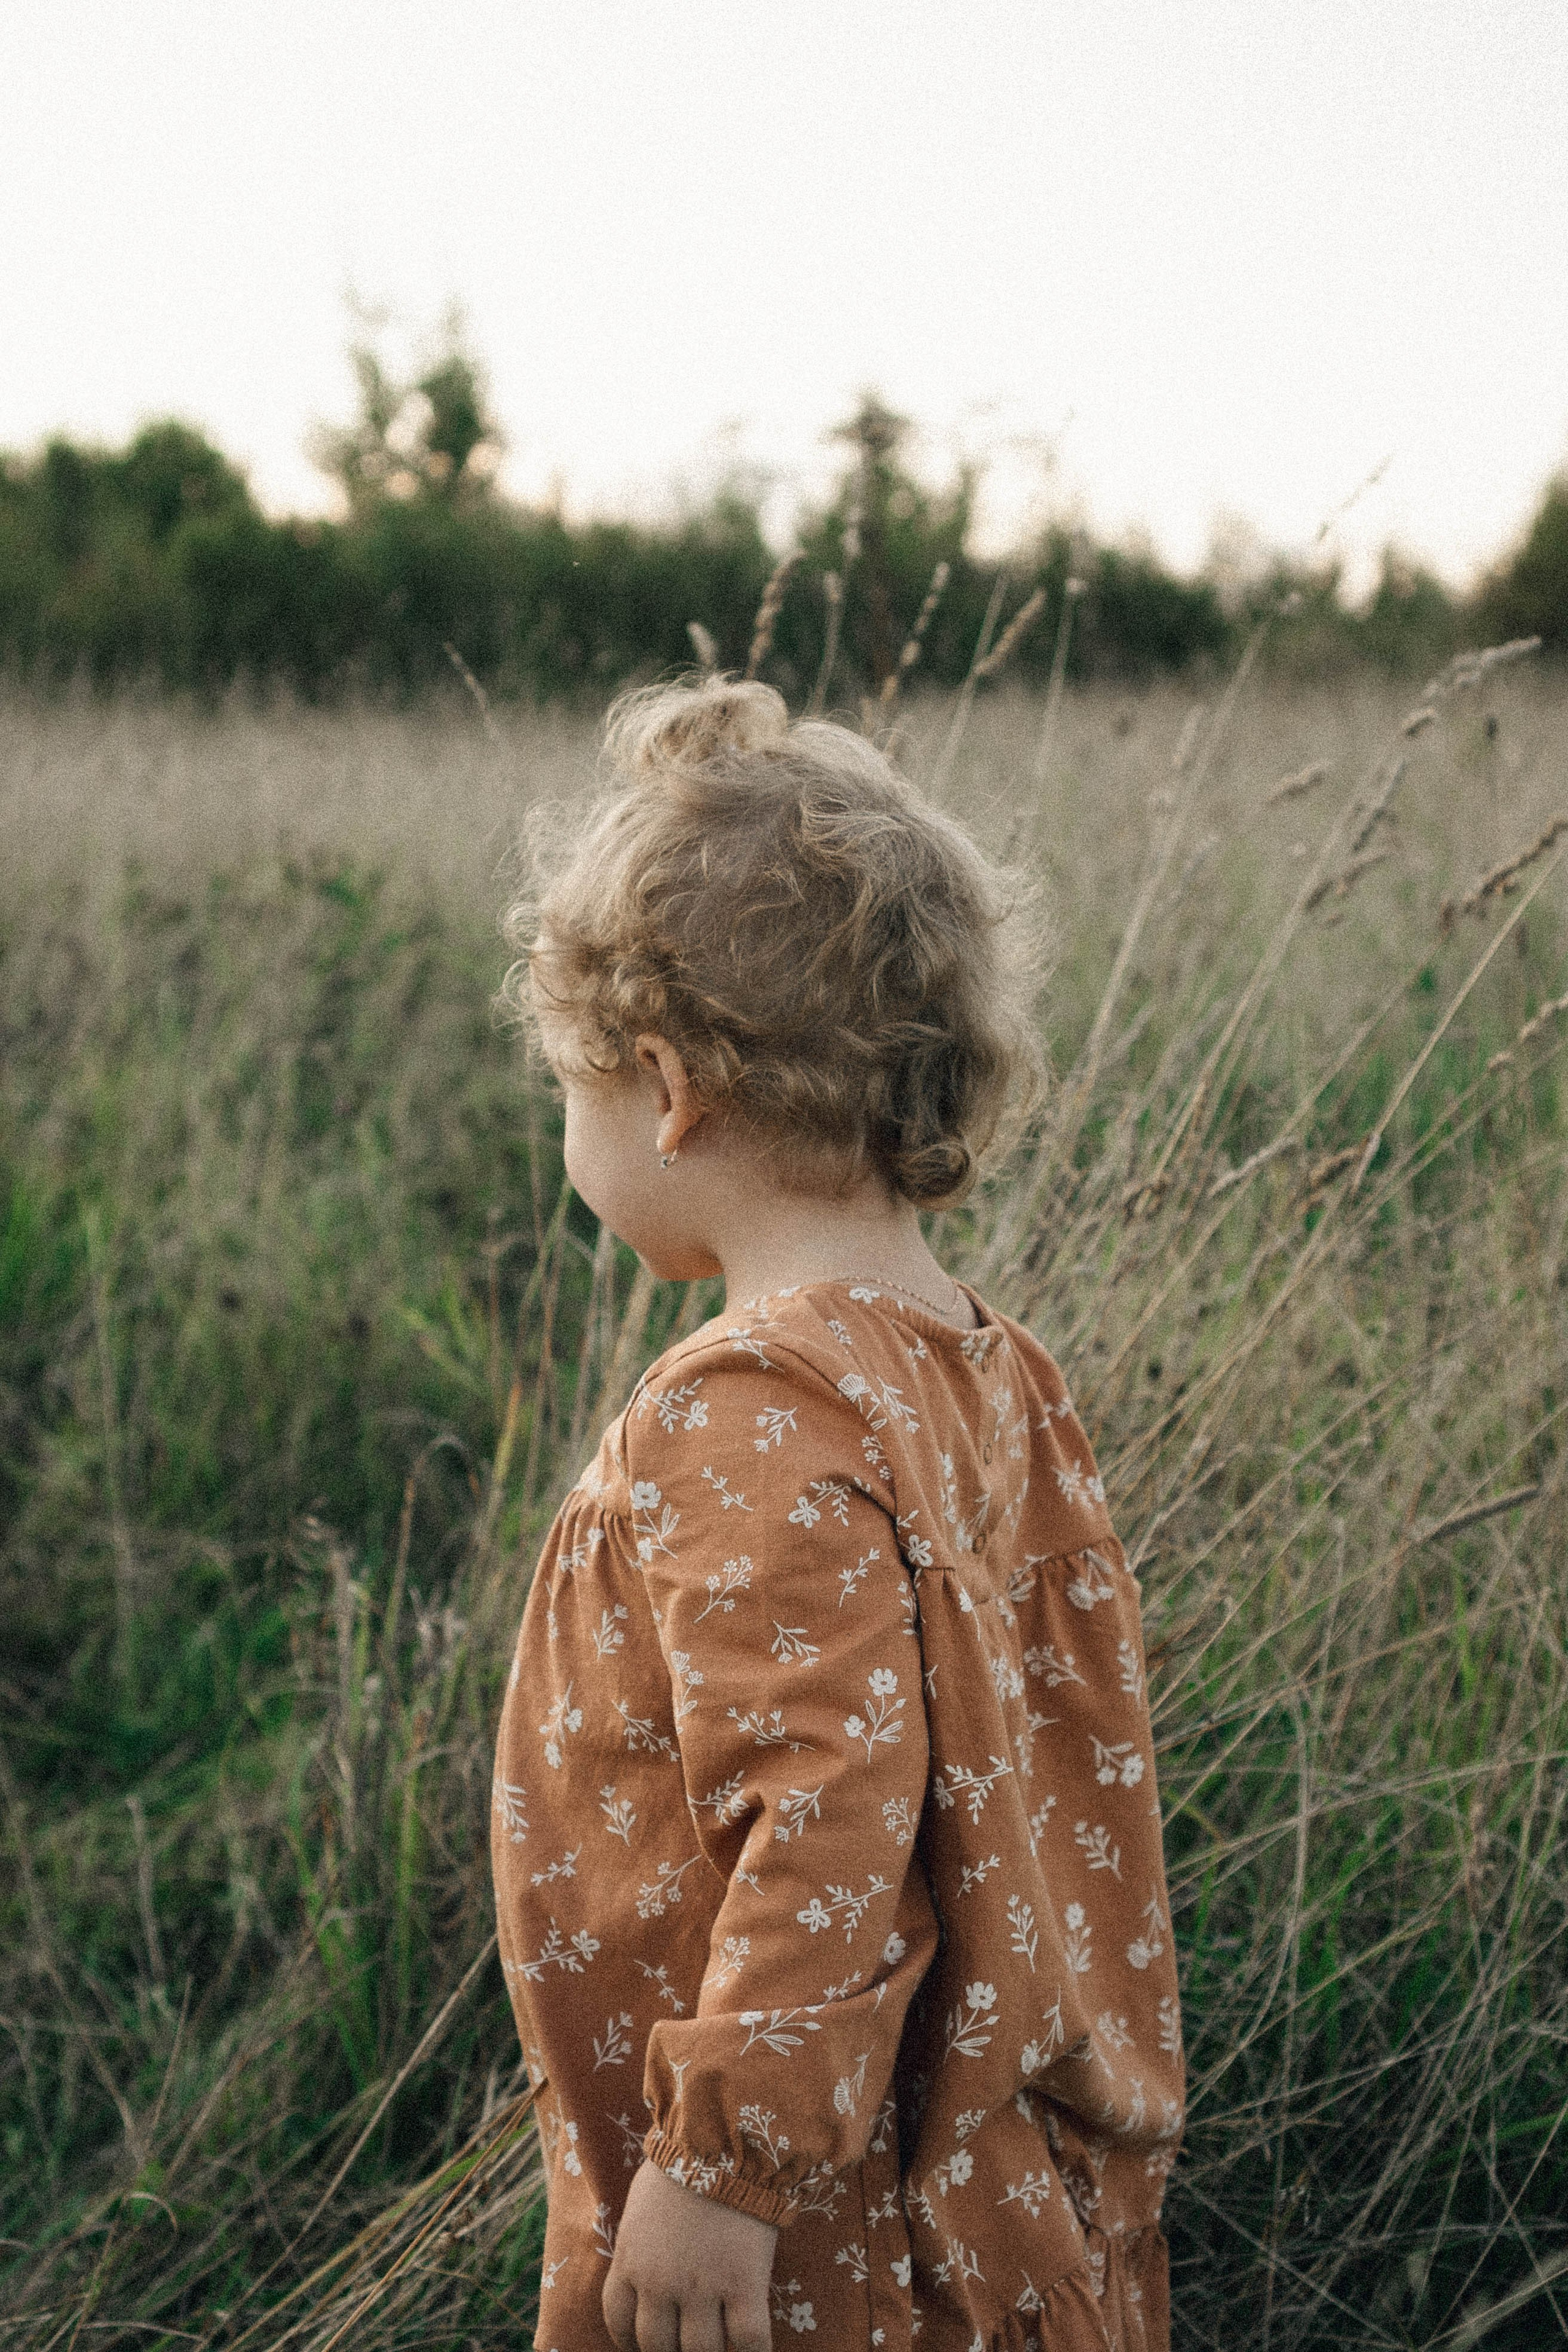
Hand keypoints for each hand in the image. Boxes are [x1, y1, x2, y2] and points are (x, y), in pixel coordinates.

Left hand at [603, 2157, 776, 2351]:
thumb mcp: (640, 2205)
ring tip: (722, 2344)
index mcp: (631, 2260)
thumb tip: (642, 2268)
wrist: (725, 2138)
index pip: (619, 2322)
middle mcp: (660, 2282)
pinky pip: (749, 2342)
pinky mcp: (744, 2285)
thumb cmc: (684, 2162)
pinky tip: (755, 2347)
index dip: (631, 2343)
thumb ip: (638, 2244)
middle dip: (672, 2351)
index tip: (646, 2344)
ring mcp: (702, 2287)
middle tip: (687, 2342)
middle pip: (658, 2346)